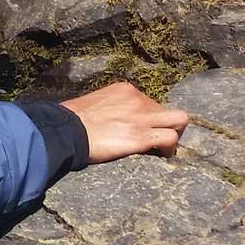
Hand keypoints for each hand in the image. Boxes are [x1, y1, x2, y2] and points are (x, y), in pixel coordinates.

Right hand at [62, 82, 189, 162]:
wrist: (65, 130)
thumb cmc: (72, 119)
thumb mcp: (95, 102)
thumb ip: (111, 106)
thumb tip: (112, 118)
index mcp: (124, 89)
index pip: (150, 101)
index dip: (150, 117)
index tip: (143, 127)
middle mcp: (137, 99)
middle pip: (168, 110)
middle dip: (168, 124)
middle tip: (159, 137)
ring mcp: (141, 117)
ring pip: (179, 120)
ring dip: (174, 134)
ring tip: (164, 147)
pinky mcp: (141, 136)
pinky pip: (170, 139)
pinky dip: (170, 148)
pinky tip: (161, 154)